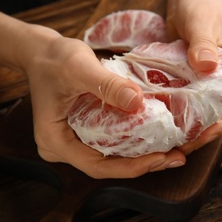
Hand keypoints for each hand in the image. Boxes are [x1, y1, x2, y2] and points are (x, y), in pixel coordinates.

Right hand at [15, 25, 186, 178]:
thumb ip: (106, 85)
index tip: (160, 158)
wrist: (43, 53)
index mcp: (55, 141)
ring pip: (113, 158)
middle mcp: (66, 148)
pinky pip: (113, 144)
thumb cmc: (54, 59)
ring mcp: (75, 142)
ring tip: (177, 149)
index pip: (97, 166)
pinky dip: (137, 142)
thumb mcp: (78, 67)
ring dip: (145, 155)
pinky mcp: (85, 133)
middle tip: (178, 156)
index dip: (131, 167)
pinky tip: (159, 137)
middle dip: (145, 163)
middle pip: (109, 165)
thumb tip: (138, 102)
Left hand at [167, 0, 221, 153]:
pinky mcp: (197, 74)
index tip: (198, 139)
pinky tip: (163, 119)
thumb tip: (206, 68)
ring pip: (205, 106)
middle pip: (221, 110)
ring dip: (189, 123)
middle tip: (178, 145)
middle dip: (202, 130)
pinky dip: (179, 108)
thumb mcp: (202, 20)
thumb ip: (204, 44)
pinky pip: (190, 96)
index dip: (219, 124)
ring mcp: (214, 76)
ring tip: (169, 139)